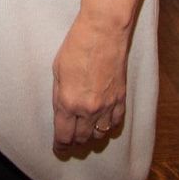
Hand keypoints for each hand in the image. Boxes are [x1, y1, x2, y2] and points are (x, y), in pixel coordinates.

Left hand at [51, 14, 126, 150]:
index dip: (60, 146)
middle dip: (73, 142)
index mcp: (68, 101)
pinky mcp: (121, 99)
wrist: (104, 31)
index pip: (64, 135)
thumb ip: (59, 93)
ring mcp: (107, 106)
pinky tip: (103, 123)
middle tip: (69, 140)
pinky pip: (115, 124)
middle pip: (81, 139)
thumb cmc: (77, 44)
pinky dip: (108, 127)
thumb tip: (62, 110)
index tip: (58, 148)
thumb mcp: (57, 69)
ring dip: (90, 136)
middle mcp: (88, 109)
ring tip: (85, 132)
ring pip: (99, 135)